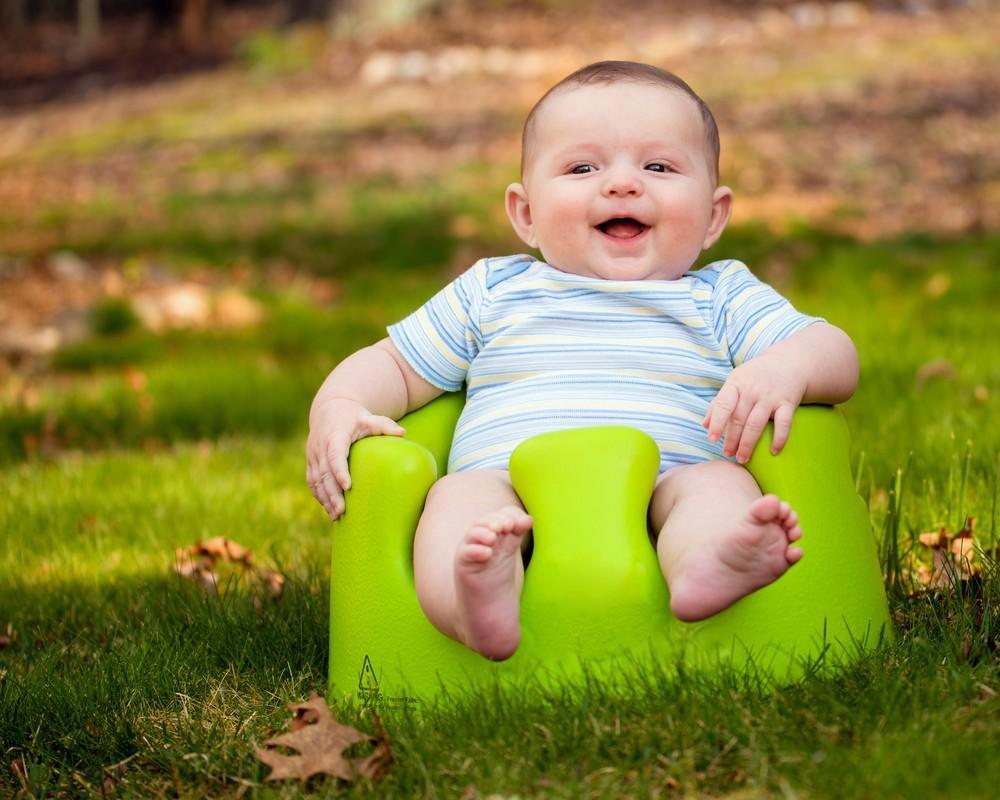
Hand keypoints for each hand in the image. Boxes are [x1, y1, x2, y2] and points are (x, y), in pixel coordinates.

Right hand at [306, 397, 404, 519]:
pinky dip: (319, 495)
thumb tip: (404, 433)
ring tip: (336, 515)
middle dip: (331, 493)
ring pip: (315, 479)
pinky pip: (312, 481)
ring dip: (324, 498)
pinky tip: (329, 509)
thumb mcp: (370, 418)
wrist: (329, 409)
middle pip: (324, 472)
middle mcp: (320, 445)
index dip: (339, 470)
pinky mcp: (310, 461)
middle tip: (342, 511)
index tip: (348, 487)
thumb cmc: (354, 416)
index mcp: (334, 435)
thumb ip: (385, 425)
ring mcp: (313, 454)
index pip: (335, 454)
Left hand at [702, 354, 806, 463]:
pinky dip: (779, 439)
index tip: (711, 439)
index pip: (723, 404)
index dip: (716, 423)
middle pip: (739, 418)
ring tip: (742, 458)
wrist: (788, 362)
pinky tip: (773, 452)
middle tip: (727, 454)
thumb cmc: (755, 376)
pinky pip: (784, 424)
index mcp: (736, 383)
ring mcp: (771, 397)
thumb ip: (719, 403)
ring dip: (748, 444)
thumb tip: (704, 425)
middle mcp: (753, 390)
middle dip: (731, 439)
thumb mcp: (735, 382)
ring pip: (756, 424)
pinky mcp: (788, 403)